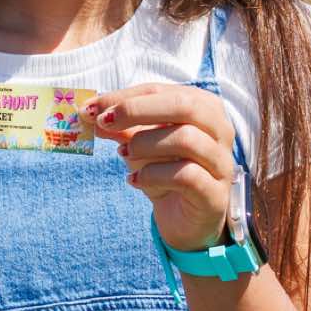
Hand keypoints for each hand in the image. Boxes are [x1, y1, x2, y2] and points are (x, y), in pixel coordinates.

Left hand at [87, 84, 234, 252]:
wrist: (185, 220)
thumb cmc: (165, 172)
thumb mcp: (138, 145)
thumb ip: (119, 126)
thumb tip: (89, 112)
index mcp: (203, 107)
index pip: (160, 90)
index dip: (124, 97)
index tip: (91, 108)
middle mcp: (219, 130)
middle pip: (183, 105)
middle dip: (137, 110)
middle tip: (104, 123)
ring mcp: (221, 162)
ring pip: (186, 139)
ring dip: (144, 144)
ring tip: (123, 153)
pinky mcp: (215, 194)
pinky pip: (186, 175)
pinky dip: (153, 175)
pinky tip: (134, 181)